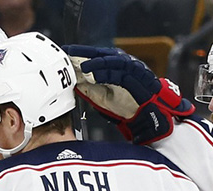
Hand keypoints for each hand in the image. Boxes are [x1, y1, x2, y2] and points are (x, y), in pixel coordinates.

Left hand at [63, 45, 194, 144]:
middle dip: (86, 52)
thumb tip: (72, 81)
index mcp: (118, 66)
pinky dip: (108, 74)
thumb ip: (89, 88)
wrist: (147, 117)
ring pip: (113, 61)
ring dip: (96, 63)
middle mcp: (126, 64)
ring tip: (82, 66)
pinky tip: (95, 76)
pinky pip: (121, 74)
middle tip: (70, 52)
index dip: (81, 52)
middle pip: (104, 54)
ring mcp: (134, 71)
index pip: (98, 55)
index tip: (66, 51)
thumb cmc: (125, 105)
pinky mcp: (139, 80)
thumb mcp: (101, 96)